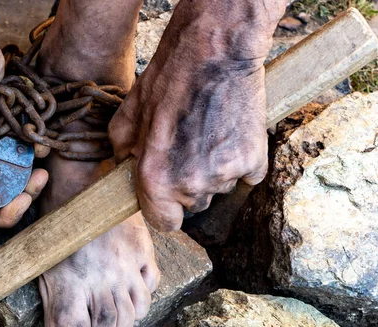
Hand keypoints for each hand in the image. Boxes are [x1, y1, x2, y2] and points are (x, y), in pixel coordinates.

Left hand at [109, 0, 284, 231]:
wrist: (216, 52)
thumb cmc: (168, 80)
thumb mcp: (127, 115)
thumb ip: (122, 153)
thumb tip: (125, 168)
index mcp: (156, 179)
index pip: (164, 223)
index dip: (163, 209)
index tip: (166, 197)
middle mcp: (191, 184)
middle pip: (191, 204)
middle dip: (185, 183)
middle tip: (185, 147)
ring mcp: (225, 174)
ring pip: (218, 189)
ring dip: (212, 171)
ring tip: (206, 134)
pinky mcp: (255, 161)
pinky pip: (246, 176)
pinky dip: (238, 160)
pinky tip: (227, 133)